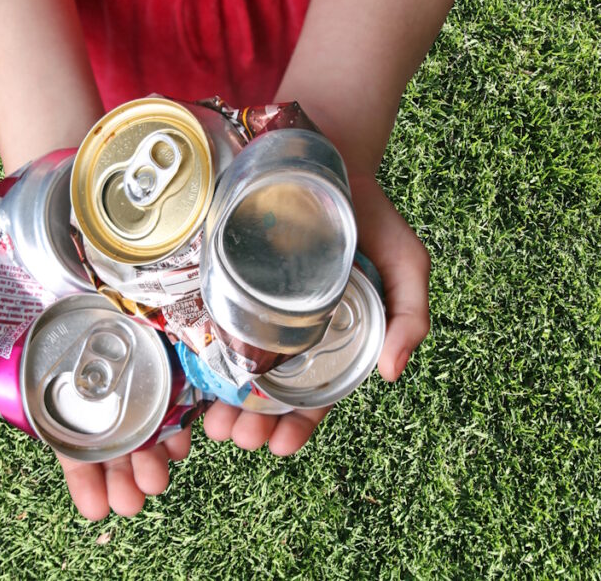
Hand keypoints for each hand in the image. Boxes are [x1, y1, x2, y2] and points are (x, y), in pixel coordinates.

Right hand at [0, 266, 190, 519]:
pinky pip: (182, 366)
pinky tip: (189, 431)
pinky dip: (187, 401)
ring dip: (159, 447)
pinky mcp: (166, 320)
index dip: (86, 475)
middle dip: (128, 471)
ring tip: (164, 475)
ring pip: (154, 407)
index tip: (100, 509)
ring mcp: (136, 345)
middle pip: (119, 431)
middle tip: (139, 499)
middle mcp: (100, 365)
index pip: (73, 436)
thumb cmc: (14, 249)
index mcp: (60, 374)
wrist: (58, 198)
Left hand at [202, 173, 430, 451]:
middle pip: (270, 389)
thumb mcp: (406, 262)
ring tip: (211, 424)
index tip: (280, 447)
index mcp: (333, 335)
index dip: (300, 424)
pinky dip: (200, 357)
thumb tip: (392, 372)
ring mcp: (255, 305)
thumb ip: (410, 314)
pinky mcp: (225, 279)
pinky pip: (210, 324)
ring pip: (235, 367)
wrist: (328, 154)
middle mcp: (292, 327)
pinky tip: (190, 379)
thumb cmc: (371, 215)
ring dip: (222, 403)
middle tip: (236, 437)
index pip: (317, 392)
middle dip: (253, 422)